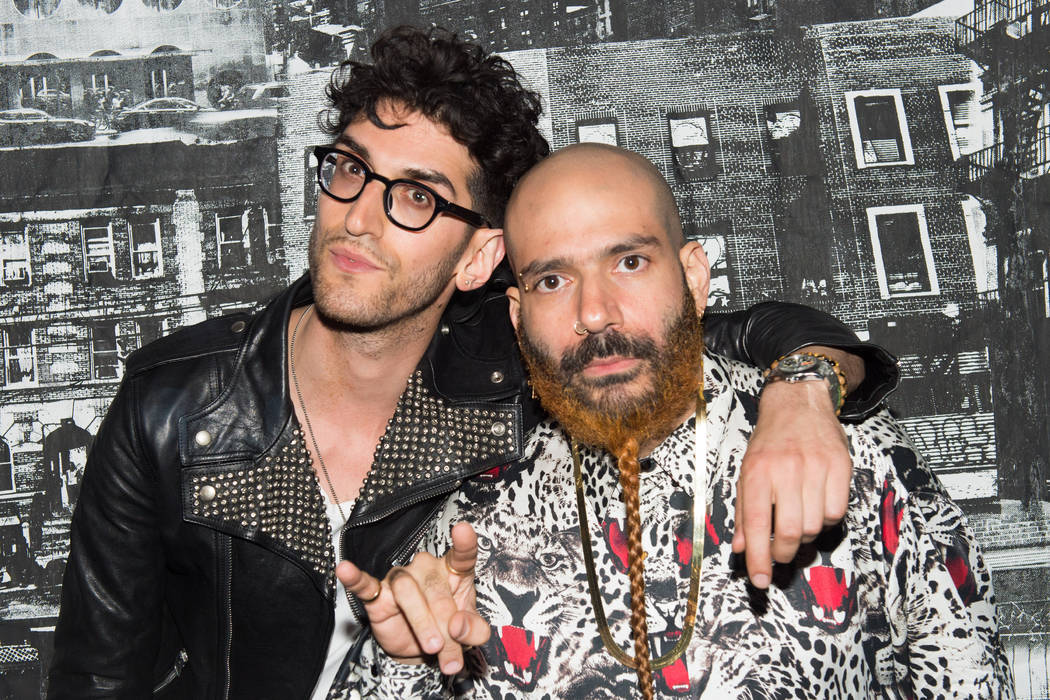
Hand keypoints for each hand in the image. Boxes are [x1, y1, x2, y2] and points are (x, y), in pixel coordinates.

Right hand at [336, 521, 489, 674]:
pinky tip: (345, 569)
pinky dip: (355, 578)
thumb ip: (474, 630)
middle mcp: (427, 569)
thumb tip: (458, 625)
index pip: (461, 554)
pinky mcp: (378, 595)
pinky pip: (365, 584)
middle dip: (446, 625)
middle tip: (451, 655)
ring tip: (432, 646)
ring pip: (407, 590)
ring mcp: (401, 578)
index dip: (464, 542)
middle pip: (435, 588)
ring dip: (422, 621)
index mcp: (454, 573)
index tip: (463, 529)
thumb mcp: (469, 635)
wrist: (421, 650)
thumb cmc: (448, 630)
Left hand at [732, 379, 850, 588]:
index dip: (758, 558)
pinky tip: (816, 507)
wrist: (798, 403)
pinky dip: (826, 519)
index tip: (760, 580)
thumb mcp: (747, 472)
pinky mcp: (840, 466)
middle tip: (780, 554)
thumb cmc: (770, 442)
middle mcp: (786, 469)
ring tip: (797, 523)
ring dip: (804, 535)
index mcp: (757, 472)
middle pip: (788, 531)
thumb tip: (742, 548)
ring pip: (814, 525)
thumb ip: (743, 511)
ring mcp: (815, 467)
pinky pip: (836, 512)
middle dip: (782, 553)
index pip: (755, 523)